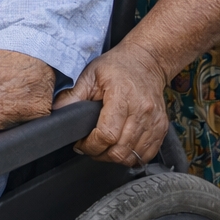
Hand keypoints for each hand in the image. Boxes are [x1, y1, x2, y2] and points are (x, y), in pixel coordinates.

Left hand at [54, 41, 169, 166]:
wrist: (146, 62)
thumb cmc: (117, 66)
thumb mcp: (90, 74)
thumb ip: (73, 95)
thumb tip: (57, 112)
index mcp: (122, 97)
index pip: (107, 135)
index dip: (90, 145)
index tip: (80, 144)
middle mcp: (142, 111)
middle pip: (120, 150)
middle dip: (100, 154)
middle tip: (89, 148)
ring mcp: (154, 121)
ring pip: (134, 156)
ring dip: (115, 158)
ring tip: (103, 148)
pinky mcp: (162, 128)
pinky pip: (148, 154)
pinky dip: (133, 157)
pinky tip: (120, 148)